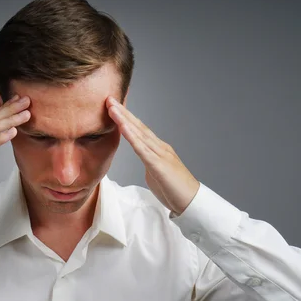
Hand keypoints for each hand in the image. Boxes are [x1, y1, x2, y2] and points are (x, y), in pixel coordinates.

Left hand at [106, 96, 199, 215]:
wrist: (191, 202)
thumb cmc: (174, 190)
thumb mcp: (156, 173)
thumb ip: (150, 164)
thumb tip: (144, 160)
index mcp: (158, 149)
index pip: (139, 130)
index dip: (126, 118)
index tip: (113, 107)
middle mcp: (159, 147)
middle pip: (138, 126)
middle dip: (123, 112)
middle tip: (109, 99)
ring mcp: (160, 154)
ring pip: (139, 134)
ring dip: (124, 120)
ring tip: (112, 108)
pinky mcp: (159, 164)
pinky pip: (142, 149)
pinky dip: (132, 137)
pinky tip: (123, 127)